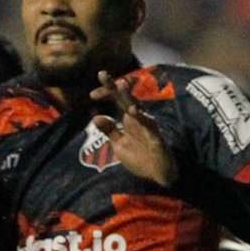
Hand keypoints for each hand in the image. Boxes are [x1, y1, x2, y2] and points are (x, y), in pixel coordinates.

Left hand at [90, 71, 178, 187]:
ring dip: (129, 96)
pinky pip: (149, 125)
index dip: (105, 94)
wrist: (157, 176)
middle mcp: (138, 118)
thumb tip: (95, 116)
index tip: (92, 94)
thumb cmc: (140, 158)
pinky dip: (142, 118)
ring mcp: (147, 126)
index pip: (116, 101)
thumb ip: (109, 130)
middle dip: (114, 86)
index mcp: (129, 119)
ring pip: (138, 107)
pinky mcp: (156, 137)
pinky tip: (134, 112)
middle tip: (102, 74)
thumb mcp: (119, 144)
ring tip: (121, 84)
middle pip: (125, 98)